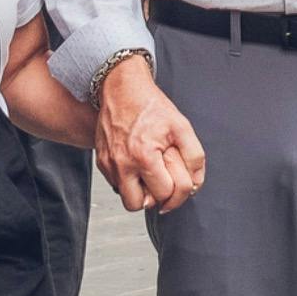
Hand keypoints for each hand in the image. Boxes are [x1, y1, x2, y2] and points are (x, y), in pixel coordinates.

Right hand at [96, 54, 207, 214]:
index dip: (178, 192)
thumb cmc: (152, 107)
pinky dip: (129, 181)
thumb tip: (195, 184)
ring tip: (152, 175)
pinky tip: (139, 165)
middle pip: (137, 205)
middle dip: (154, 198)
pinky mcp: (101, 161)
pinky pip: (116, 184)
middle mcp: (121, 164)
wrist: (122, 90)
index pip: (164, 193)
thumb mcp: (182, 127)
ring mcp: (108, 164)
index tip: (183, 185)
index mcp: (143, 157)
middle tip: (164, 183)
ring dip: (140, 193)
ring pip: (125, 198)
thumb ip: (194, 157)